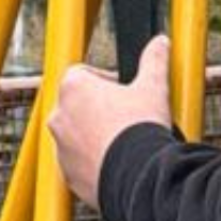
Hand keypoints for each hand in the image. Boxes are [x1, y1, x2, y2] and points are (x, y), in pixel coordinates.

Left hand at [48, 35, 174, 207]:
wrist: (138, 176)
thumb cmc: (140, 128)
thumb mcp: (153, 86)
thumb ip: (154, 60)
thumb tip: (160, 43)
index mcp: (73, 88)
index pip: (81, 73)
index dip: (104, 79)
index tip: (123, 89)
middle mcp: (60, 117)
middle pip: (76, 105)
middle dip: (98, 108)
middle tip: (125, 115)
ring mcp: (61, 148)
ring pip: (75, 135)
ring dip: (94, 135)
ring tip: (123, 140)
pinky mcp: (67, 174)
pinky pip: (78, 162)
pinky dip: (93, 160)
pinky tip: (117, 161)